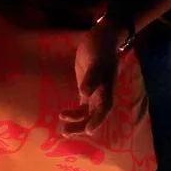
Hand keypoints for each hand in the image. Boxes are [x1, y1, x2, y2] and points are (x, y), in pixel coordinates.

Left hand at [61, 19, 120, 134]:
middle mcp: (102, 94)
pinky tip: (63, 116)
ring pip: (87, 113)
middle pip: (94, 115)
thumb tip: (84, 94)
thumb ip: (92, 78)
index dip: (97, 121)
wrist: (102, 39)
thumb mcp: (96, 61)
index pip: (104, 108)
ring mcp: (94, 92)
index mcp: (107, 89)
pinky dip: (74, 113)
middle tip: (66, 132)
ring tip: (63, 129)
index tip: (88, 131)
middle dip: (82, 125)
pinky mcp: (86, 89)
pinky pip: (82, 106)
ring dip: (77, 122)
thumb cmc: (100, 49)